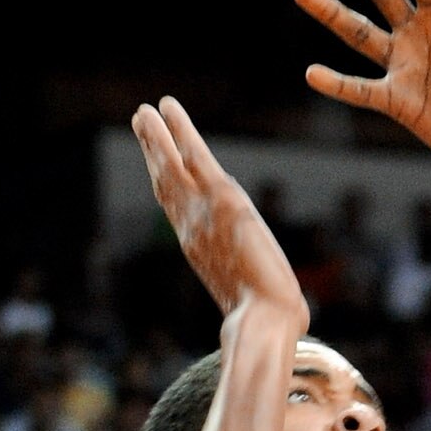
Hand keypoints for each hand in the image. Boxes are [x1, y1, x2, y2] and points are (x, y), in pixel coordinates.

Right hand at [131, 98, 307, 326]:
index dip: (166, 187)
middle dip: (152, 154)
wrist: (263, 319)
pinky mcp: (222, 199)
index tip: (156, 169)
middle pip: (165, 183)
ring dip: (156, 136)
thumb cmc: (267, 323)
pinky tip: (166, 107)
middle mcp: (191, 229)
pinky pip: (193, 155)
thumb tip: (289, 316)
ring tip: (145, 111)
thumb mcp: (257, 303)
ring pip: (170, 165)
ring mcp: (202, 212)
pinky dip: (178, 130)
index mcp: (199, 251)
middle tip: (141, 127)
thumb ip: (259, 296)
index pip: (177, 211)